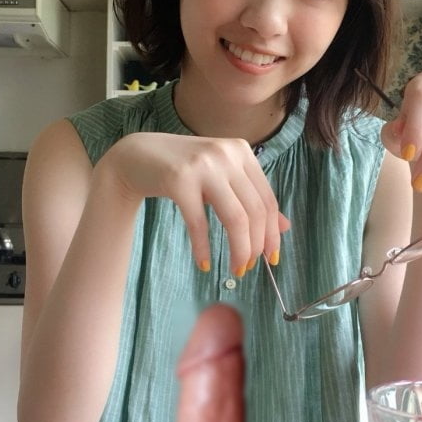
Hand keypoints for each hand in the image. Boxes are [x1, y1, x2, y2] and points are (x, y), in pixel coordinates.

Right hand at [101, 133, 288, 274]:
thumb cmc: (183, 170)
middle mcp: (226, 154)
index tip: (271, 258)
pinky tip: (204, 263)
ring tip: (236, 270)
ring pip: (235, 218)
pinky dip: (203, 247)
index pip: (268, 199)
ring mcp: (204, 165)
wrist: (136, 155)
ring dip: (239, 250)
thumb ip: (251, 197)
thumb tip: (285, 227)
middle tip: (248, 269)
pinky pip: (199, 223)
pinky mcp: (179, 180)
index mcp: (241, 151)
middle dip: (256, 246)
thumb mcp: (222, 178)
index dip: (272, 233)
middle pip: (255, 211)